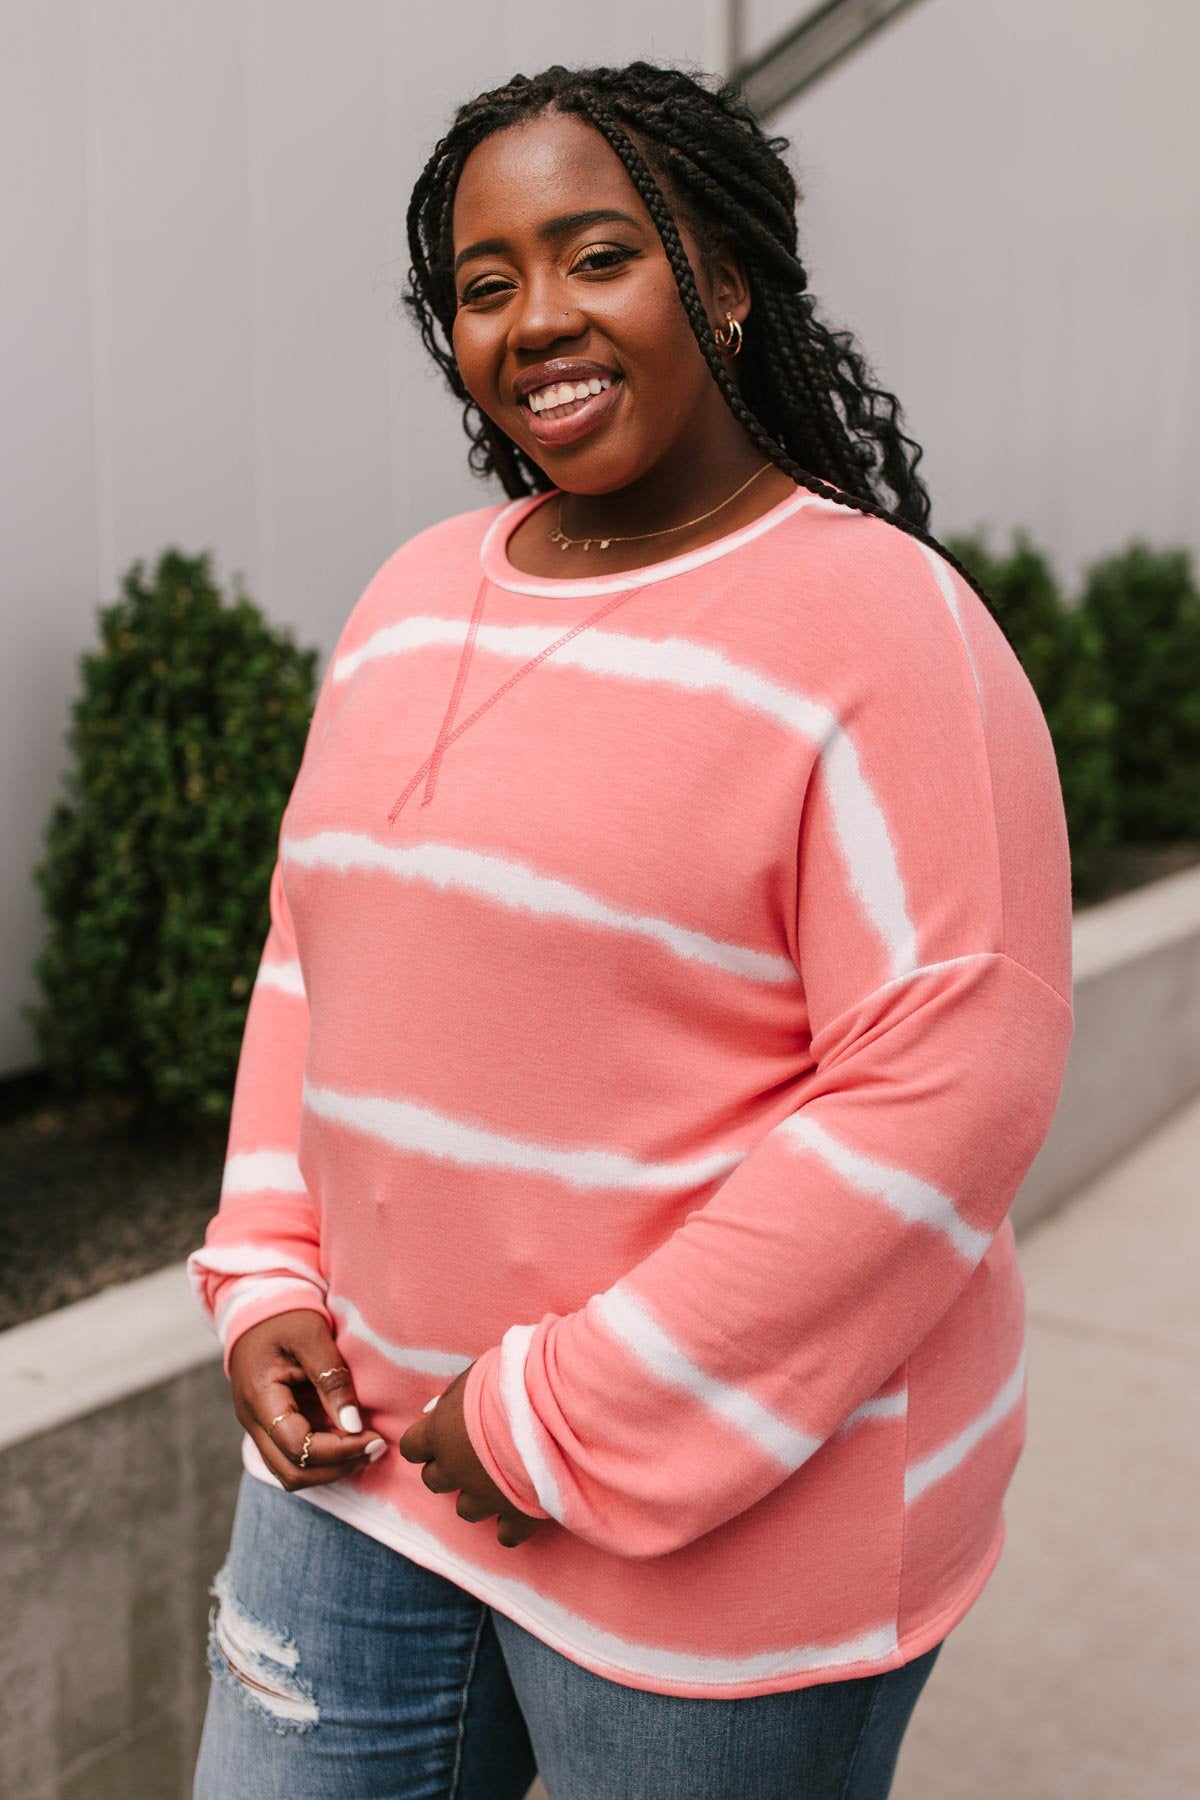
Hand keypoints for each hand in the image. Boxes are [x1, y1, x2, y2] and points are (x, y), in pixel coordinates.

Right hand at [229, 1309, 386, 1488]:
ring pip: (292, 1473)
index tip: (374, 1438)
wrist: (257, 1310)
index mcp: (260, 1399)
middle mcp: (253, 1423)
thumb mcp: (312, 1336)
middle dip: (338, 1467)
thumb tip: (353, 1424)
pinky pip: (294, 1459)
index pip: (298, 1447)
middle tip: (377, 1447)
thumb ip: (332, 1379)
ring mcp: (259, 1429)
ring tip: (368, 1447)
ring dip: (332, 1469)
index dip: (339, 1451)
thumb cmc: (286, 1318)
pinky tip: (351, 1441)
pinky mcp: (270, 1427)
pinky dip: (323, 1459)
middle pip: (293, 1472)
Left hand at [398, 1364, 546, 1548]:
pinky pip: (506, 1535)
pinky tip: (523, 1506)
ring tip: (501, 1476)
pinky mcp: (518, 1515)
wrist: (557, 1407)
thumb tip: (434, 1411)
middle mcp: (456, 1469)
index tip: (442, 1434)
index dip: (426, 1443)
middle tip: (473, 1452)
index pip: (412, 1447)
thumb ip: (453, 1398)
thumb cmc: (515, 1380)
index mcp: (441, 1433)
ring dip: (478, 1495)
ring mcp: (486, 1496)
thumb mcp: (476, 1376)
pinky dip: (512, 1524)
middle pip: (434, 1481)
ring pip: (466, 1509)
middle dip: (449, 1469)